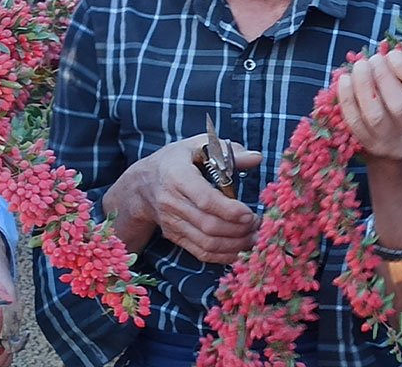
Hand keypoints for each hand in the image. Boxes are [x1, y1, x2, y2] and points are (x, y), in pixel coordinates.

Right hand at [117, 134, 261, 263]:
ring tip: (253, 237)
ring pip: (207, 243)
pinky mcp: (175, 236)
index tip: (250, 213)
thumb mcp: (197, 146)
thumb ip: (229, 151)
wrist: (143, 184)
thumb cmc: (176, 161)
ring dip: (235, 245)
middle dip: (239, 229)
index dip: (229, 210)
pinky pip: (201, 253)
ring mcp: (172, 222)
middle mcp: (171, 202)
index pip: (204, 199)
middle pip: (209, 225)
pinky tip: (240, 248)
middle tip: (258, 225)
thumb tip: (257, 158)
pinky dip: (224, 256)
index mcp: (177, 175)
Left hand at [337, 50, 401, 159]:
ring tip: (360, 65)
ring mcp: (393, 144)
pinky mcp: (372, 146)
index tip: (394, 54)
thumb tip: (394, 51)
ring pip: (375, 115)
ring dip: (364, 85)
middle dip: (383, 76)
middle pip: (399, 105)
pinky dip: (348, 98)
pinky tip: (345, 79)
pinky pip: (355, 122)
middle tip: (375, 58)